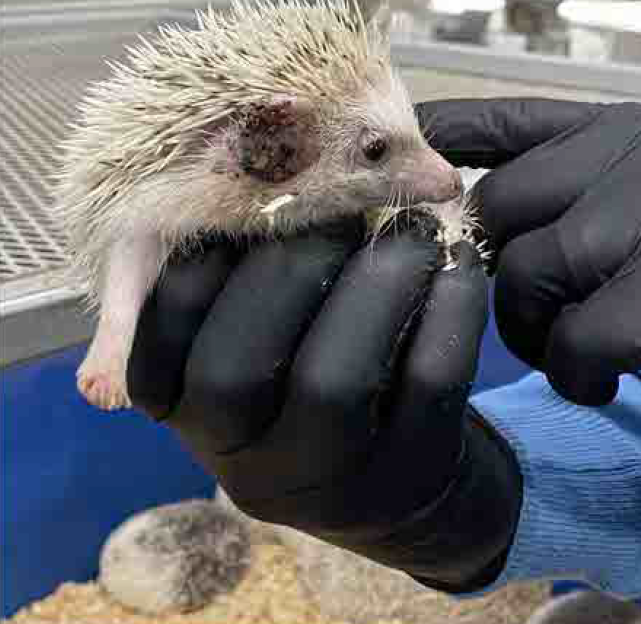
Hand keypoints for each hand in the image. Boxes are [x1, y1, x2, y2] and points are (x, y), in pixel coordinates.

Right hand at [128, 224, 521, 591]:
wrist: (385, 483)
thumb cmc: (296, 379)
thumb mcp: (248, 336)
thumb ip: (240, 271)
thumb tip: (276, 175)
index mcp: (184, 412)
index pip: (166, 329)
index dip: (210, 253)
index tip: (264, 203)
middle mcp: (241, 462)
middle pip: (235, 371)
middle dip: (290, 267)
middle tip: (345, 209)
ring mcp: (325, 481)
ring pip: (335, 381)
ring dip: (379, 280)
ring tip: (411, 228)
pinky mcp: (407, 472)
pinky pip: (429, 381)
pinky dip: (450, 304)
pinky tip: (455, 262)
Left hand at [418, 99, 640, 404]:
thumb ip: (584, 174)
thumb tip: (489, 213)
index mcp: (620, 130)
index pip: (499, 123)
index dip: (437, 143)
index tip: (400, 168)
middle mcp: (625, 159)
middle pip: (492, 206)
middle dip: (484, 267)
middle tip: (524, 309)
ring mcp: (640, 221)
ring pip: (522, 275)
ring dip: (530, 329)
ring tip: (574, 353)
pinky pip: (570, 341)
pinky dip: (575, 373)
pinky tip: (603, 380)